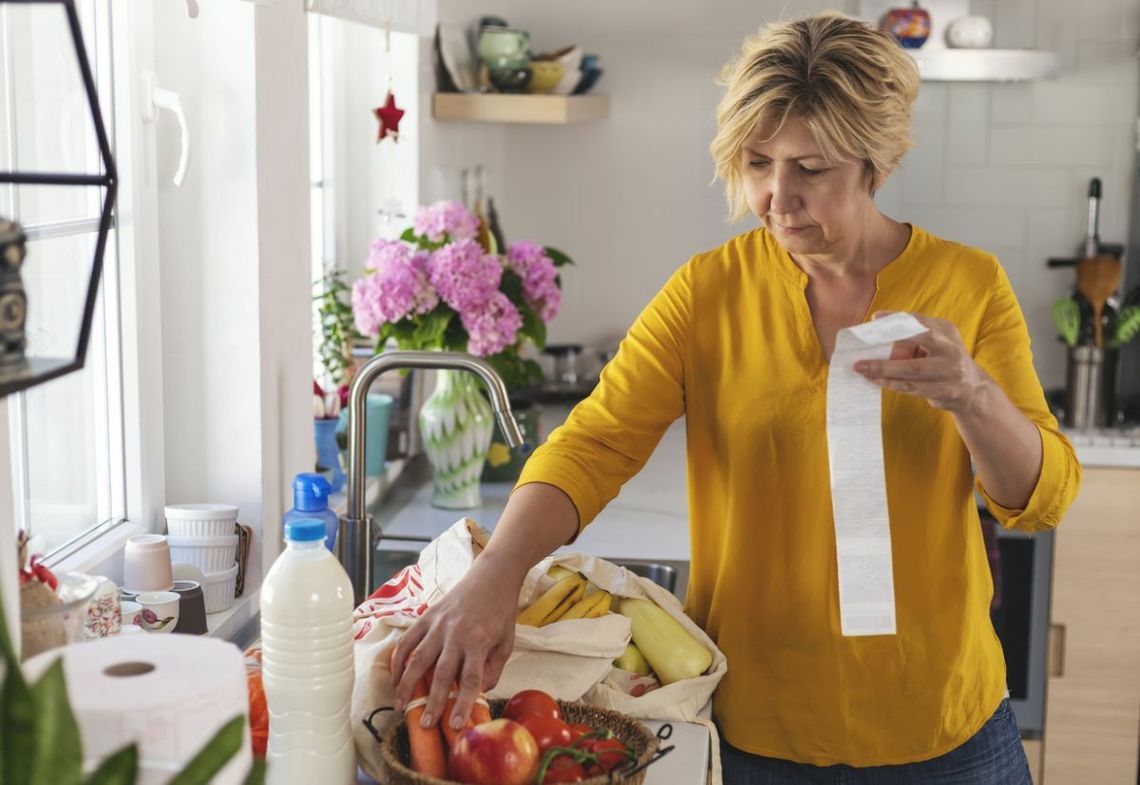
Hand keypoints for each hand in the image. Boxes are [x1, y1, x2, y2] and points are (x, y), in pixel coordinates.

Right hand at [390, 554, 520, 730]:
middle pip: (442, 673)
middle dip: (433, 701)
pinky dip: (398, 660)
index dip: (463, 704)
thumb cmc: (501, 611)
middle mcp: (456, 633)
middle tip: (425, 724)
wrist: (491, 576)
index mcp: (479, 641)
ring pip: (418, 658)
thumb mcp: (506, 642)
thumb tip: (479, 692)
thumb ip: (494, 669)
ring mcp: (438, 624)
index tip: (455, 724)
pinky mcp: (426, 616)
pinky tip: (396, 678)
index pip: (471, 679)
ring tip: (400, 705)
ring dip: (407, 684)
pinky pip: (407, 640)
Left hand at [853, 312, 990, 412]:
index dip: (897, 318)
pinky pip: (914, 387)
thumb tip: (876, 341)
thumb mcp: (934, 346)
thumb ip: (911, 341)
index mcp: (947, 330)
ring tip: (862, 368)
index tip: (875, 318)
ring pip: (913, 369)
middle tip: (863, 348)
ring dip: (884, 369)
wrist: (973, 391)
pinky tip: (876, 381)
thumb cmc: (943, 363)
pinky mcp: (947, 391)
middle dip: (890, 341)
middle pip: (921, 338)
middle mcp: (951, 348)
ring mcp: (951, 370)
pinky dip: (892, 383)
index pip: (920, 320)